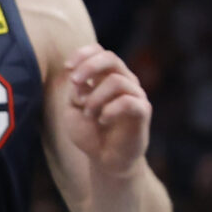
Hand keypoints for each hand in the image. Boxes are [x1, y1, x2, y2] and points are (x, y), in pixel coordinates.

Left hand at [56, 45, 149, 176]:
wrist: (107, 159)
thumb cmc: (91, 133)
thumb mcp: (73, 110)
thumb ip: (76, 92)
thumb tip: (82, 81)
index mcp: (106, 77)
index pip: (100, 51)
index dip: (83, 54)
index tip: (67, 68)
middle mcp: (124, 81)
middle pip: (111, 58)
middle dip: (89, 67)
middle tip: (74, 83)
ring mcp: (135, 94)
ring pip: (116, 81)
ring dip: (95, 98)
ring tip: (89, 114)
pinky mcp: (143, 110)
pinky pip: (128, 101)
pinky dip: (109, 110)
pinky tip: (102, 120)